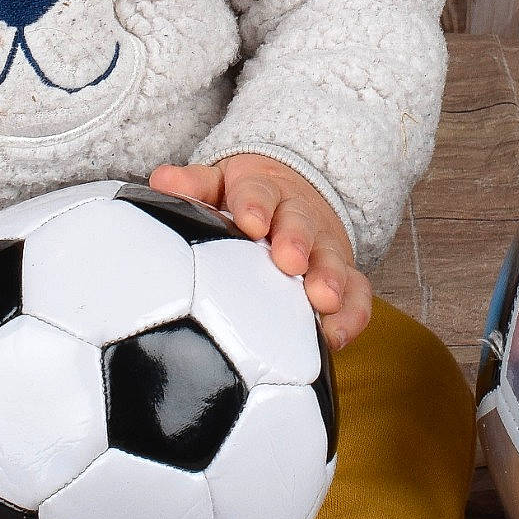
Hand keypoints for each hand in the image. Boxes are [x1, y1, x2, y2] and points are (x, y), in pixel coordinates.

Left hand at [149, 155, 372, 350]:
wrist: (297, 192)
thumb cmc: (246, 199)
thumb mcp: (220, 182)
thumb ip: (195, 185)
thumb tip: (161, 181)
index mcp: (263, 190)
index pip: (258, 192)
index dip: (255, 206)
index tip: (250, 222)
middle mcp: (299, 216)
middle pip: (300, 224)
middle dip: (296, 241)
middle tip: (290, 261)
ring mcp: (324, 246)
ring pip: (332, 258)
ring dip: (329, 278)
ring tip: (323, 300)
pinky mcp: (345, 274)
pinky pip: (356, 294)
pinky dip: (352, 314)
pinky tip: (337, 337)